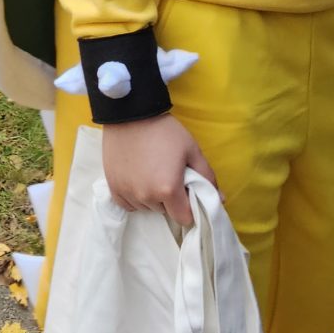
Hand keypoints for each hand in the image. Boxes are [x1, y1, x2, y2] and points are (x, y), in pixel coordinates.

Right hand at [100, 114, 215, 228]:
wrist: (130, 114)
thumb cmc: (165, 131)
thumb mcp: (192, 150)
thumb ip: (207, 177)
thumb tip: (219, 199)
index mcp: (169, 189)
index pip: (184, 218)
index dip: (189, 208)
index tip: (186, 193)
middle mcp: (147, 197)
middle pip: (165, 211)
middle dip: (170, 200)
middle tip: (169, 176)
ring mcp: (128, 193)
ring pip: (147, 207)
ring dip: (152, 197)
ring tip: (152, 173)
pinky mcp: (114, 187)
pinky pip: (129, 204)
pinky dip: (135, 197)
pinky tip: (138, 178)